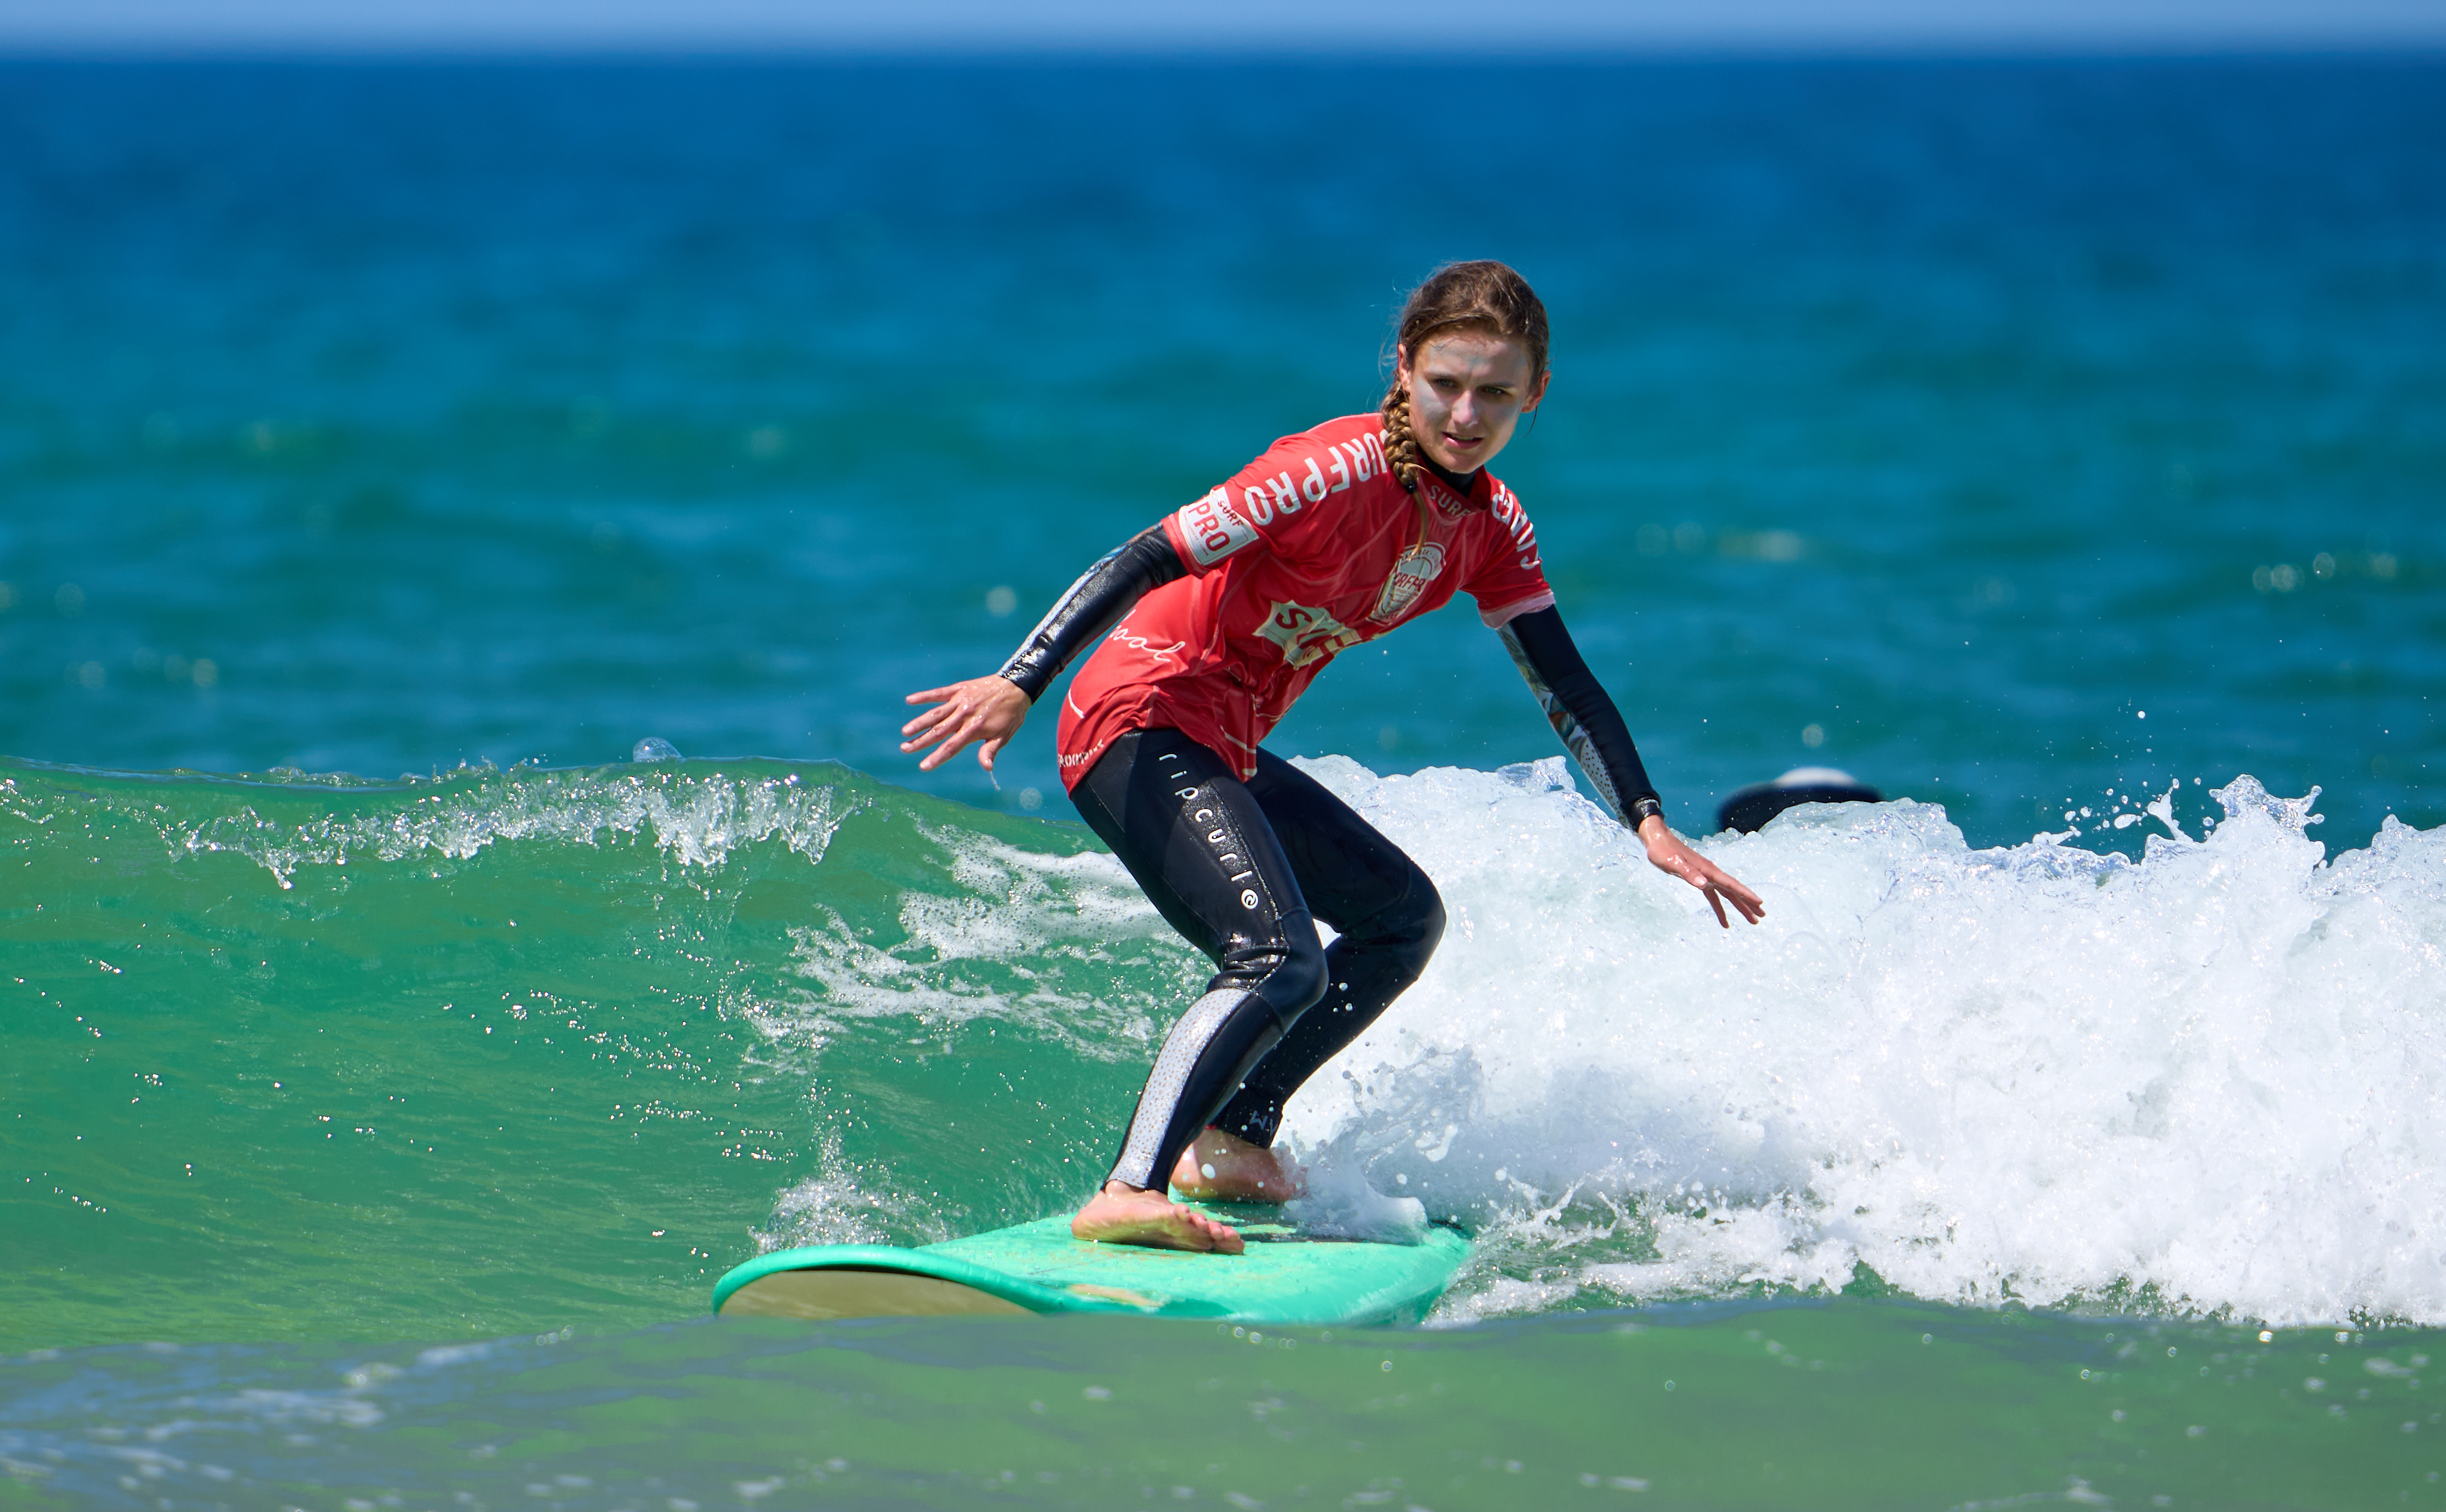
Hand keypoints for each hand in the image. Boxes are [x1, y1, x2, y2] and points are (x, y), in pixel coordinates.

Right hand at [901, 675, 1031, 772]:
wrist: (1016, 687)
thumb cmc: (1010, 715)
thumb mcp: (1004, 735)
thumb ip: (990, 751)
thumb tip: (986, 768)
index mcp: (974, 729)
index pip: (951, 747)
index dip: (936, 758)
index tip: (923, 766)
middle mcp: (964, 715)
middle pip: (938, 731)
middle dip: (920, 742)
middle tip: (904, 749)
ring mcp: (960, 701)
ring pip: (935, 714)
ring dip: (919, 722)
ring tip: (905, 731)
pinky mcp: (959, 689)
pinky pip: (938, 693)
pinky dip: (924, 696)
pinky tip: (909, 700)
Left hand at [1638, 814, 1764, 928]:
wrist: (1658, 839)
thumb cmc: (1664, 851)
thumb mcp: (1674, 863)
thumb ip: (1689, 873)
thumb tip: (1704, 885)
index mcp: (1708, 870)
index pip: (1731, 884)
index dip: (1745, 894)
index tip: (1759, 903)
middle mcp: (1711, 873)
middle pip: (1733, 891)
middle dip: (1747, 904)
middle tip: (1761, 916)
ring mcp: (1706, 876)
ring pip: (1727, 895)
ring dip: (1739, 907)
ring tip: (1752, 919)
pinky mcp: (1699, 879)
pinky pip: (1714, 897)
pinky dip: (1720, 908)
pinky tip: (1723, 920)